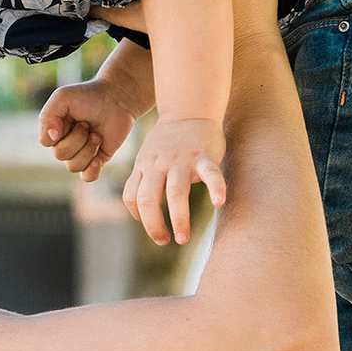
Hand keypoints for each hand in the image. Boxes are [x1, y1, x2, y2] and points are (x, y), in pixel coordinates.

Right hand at [38, 73, 139, 181]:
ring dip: (87, 149)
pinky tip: (98, 159)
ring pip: (73, 166)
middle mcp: (64, 143)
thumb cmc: (89, 95)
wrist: (117, 99)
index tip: (71, 116)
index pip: (46, 141)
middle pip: (60, 155)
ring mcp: (81, 153)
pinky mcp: (97, 160)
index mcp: (54, 129)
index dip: (58, 131)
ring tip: (97, 135)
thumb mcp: (63, 97)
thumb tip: (53, 138)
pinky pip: (87, 177)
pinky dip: (91, 171)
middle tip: (88, 124)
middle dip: (77, 138)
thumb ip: (48, 115)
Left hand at [122, 114, 226, 244]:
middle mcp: (159, 164)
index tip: (155, 229)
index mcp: (144, 166)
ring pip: (176, 192)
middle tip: (164, 241)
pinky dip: (215, 188)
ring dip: (179, 219)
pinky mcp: (204, 155)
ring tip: (184, 238)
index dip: (139, 217)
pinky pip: (210, 173)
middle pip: (148, 198)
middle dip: (154, 225)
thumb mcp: (148, 158)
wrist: (189, 109)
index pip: (132, 197)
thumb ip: (144, 180)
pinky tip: (219, 202)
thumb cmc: (169, 142)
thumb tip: (143, 214)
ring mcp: (181, 159)